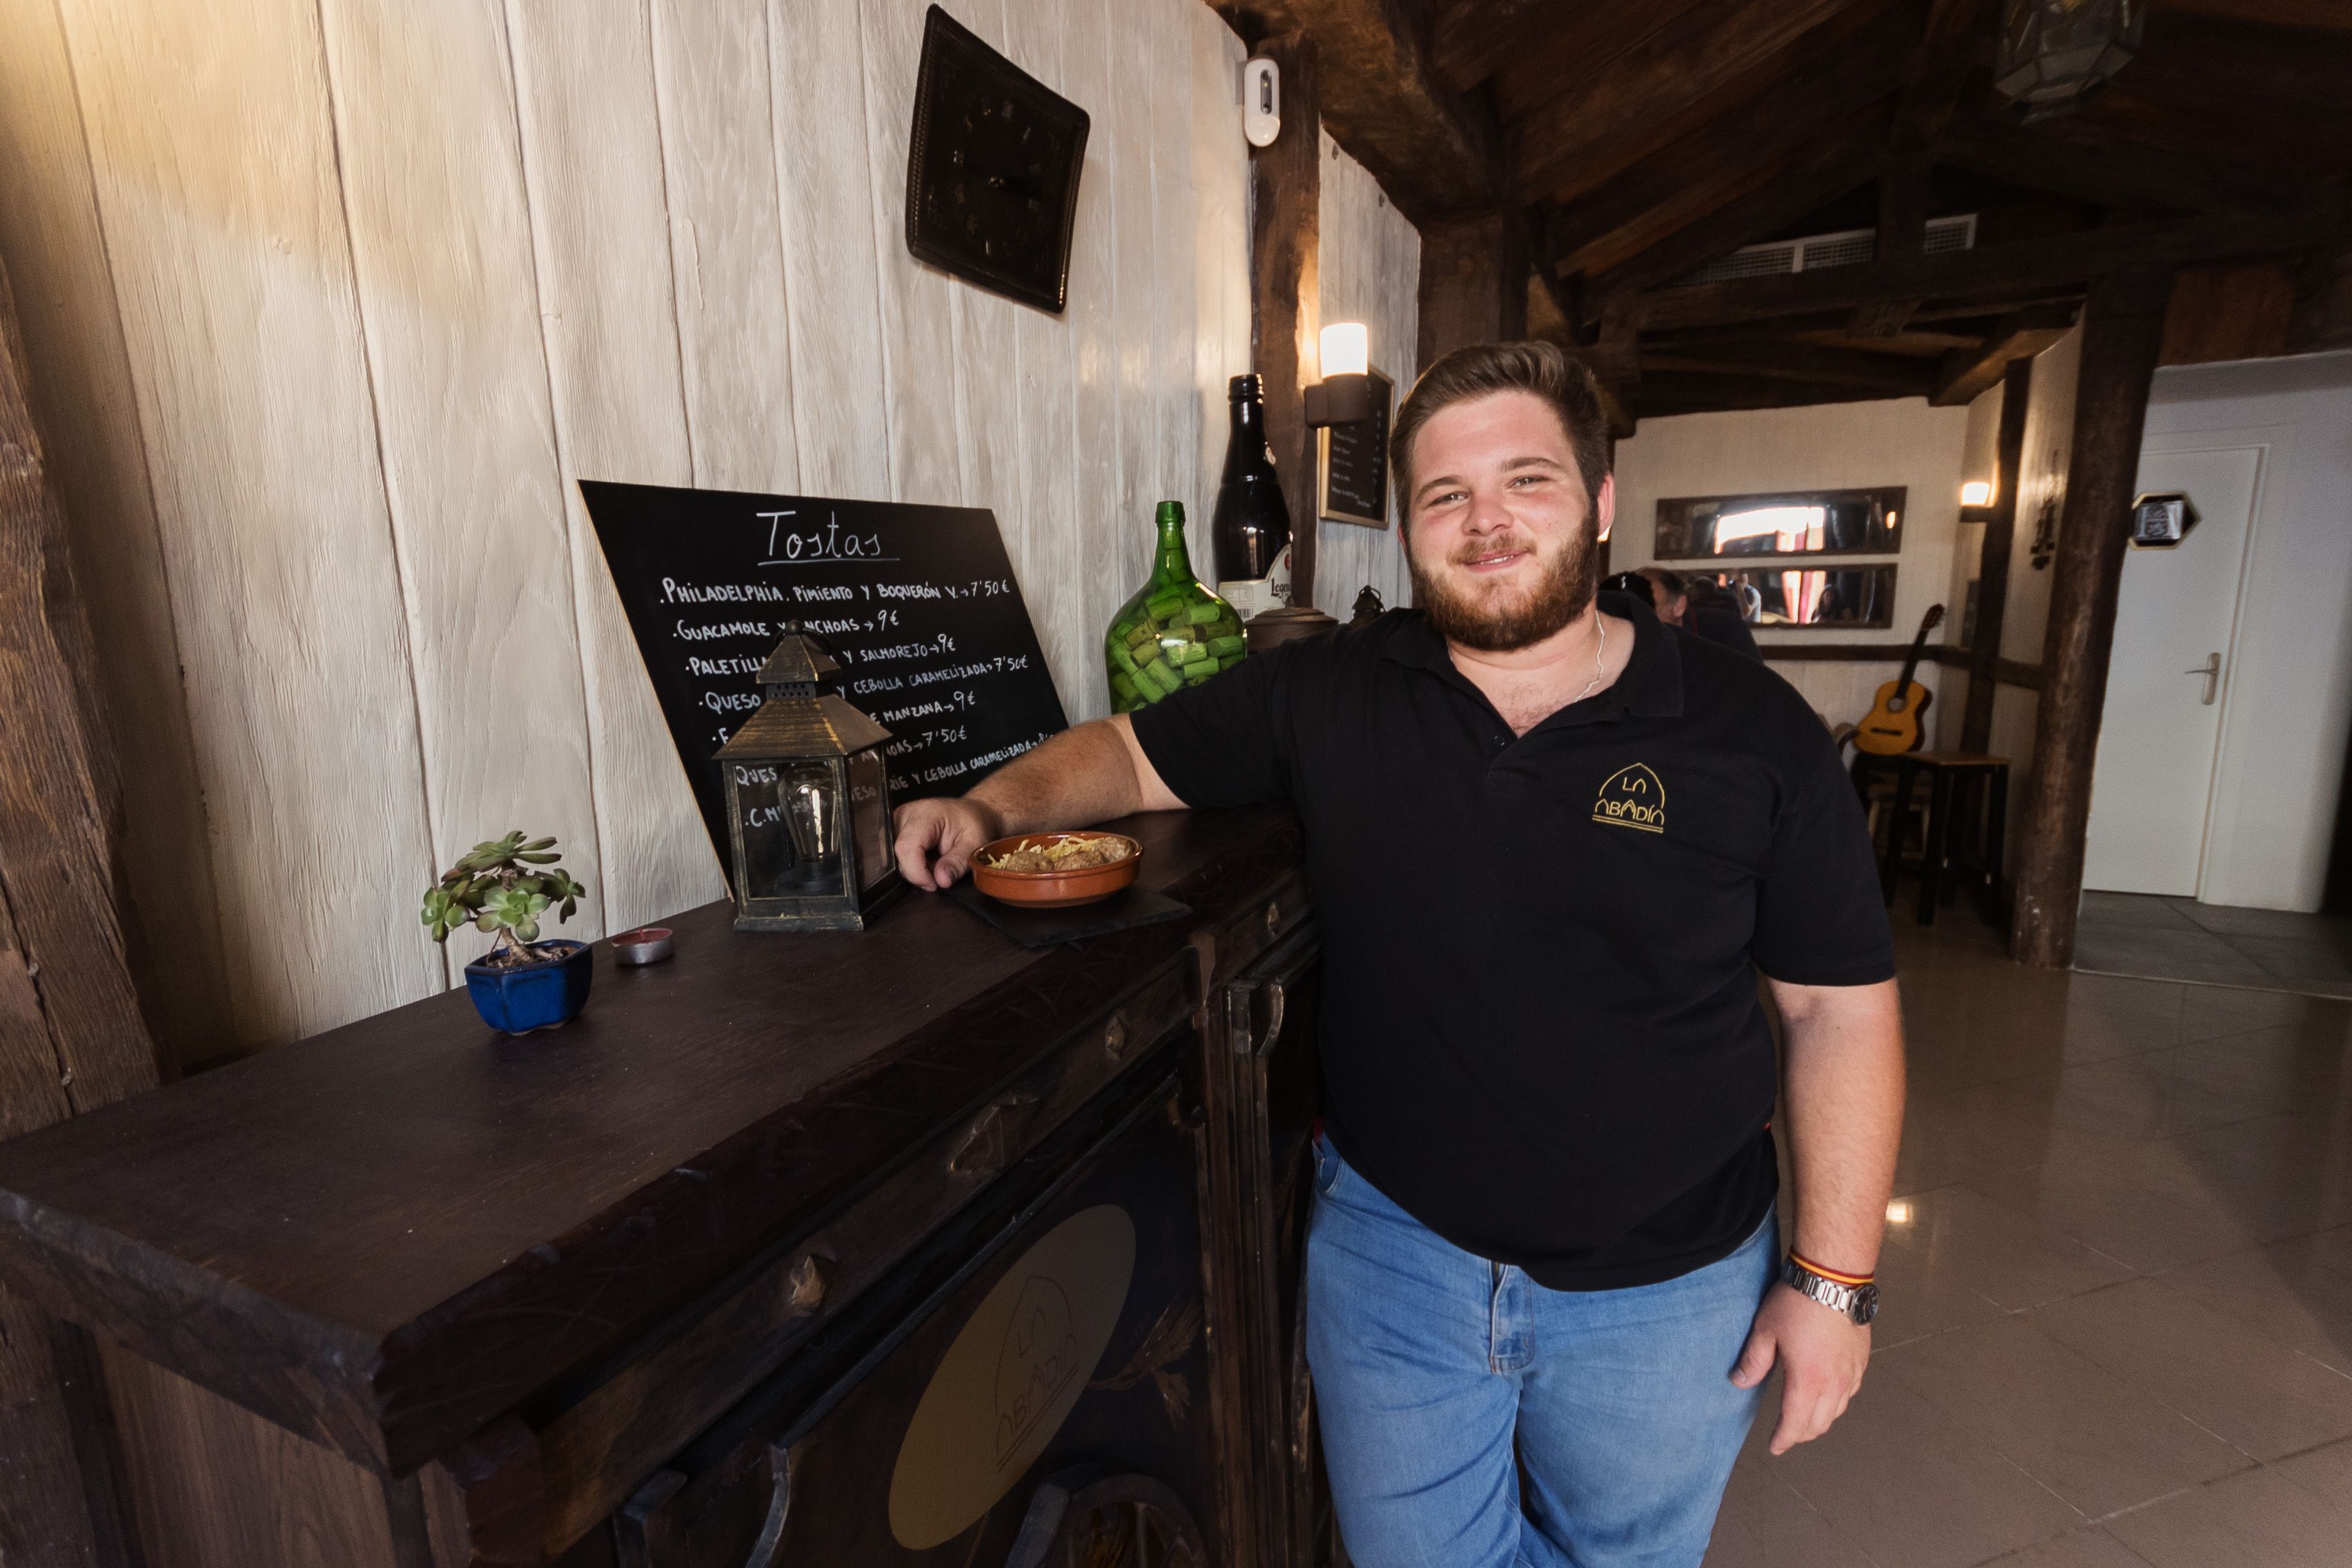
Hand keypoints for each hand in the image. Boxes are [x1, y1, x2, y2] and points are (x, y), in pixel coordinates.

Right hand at [892, 797, 1003, 890]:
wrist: (971, 813)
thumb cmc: (972, 823)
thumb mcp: (974, 844)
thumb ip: (957, 863)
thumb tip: (941, 881)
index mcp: (923, 814)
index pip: (907, 848)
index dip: (917, 873)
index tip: (934, 884)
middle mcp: (904, 815)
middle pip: (898, 856)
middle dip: (918, 873)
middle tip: (940, 870)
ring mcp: (896, 823)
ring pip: (895, 859)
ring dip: (915, 869)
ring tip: (936, 861)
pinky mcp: (894, 831)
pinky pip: (896, 857)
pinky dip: (912, 865)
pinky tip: (926, 859)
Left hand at [1730, 1282, 1869, 1453]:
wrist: (1834, 1278)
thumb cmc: (1797, 1302)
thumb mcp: (1765, 1330)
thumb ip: (1753, 1361)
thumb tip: (1739, 1382)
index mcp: (1808, 1381)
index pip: (1795, 1423)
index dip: (1783, 1439)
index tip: (1775, 1447)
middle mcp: (1834, 1384)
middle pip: (1819, 1424)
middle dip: (1801, 1433)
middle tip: (1786, 1433)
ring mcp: (1851, 1373)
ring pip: (1837, 1411)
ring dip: (1820, 1420)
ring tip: (1805, 1418)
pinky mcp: (1861, 1361)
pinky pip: (1850, 1393)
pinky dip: (1837, 1402)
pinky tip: (1827, 1395)